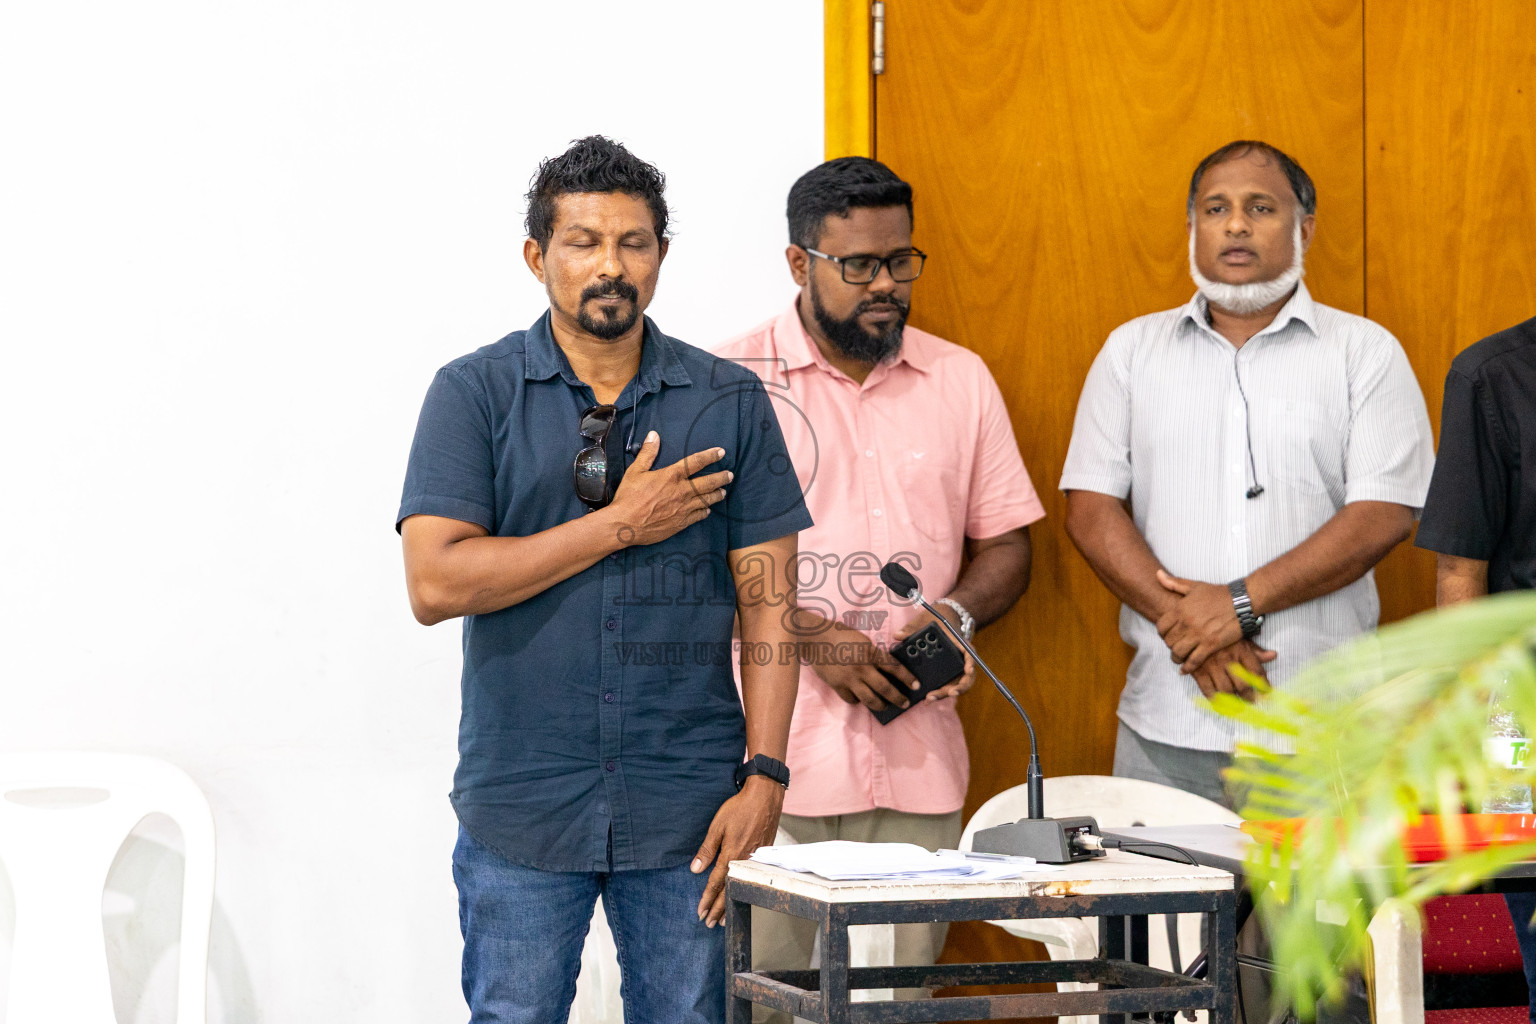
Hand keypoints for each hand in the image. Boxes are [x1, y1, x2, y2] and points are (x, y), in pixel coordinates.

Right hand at [605, 432, 731, 546]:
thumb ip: (647, 453)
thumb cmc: (629, 497)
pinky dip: (705, 511)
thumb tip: (654, 435)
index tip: (721, 452)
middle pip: (708, 483)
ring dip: (717, 495)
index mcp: (672, 476)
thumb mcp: (635, 471)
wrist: (625, 525)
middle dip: (721, 478)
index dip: (710, 456)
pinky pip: (699, 516)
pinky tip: (708, 510)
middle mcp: (682, 491)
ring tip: (723, 492)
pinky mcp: (681, 523)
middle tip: (730, 475)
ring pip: (707, 500)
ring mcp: (683, 508)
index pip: (696, 462)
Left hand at [691, 776, 784, 926]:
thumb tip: (695, 870)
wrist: (765, 796)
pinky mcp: (764, 854)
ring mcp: (756, 859)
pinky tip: (742, 894)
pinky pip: (751, 878)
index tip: (700, 912)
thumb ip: (707, 850)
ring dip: (732, 904)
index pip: (716, 883)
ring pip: (741, 886)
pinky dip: (744, 890)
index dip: (707, 899)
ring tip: (725, 919)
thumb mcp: (718, 826)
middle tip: (709, 923)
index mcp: (731, 854)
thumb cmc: (740, 808)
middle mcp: (744, 861)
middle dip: (718, 909)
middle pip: (729, 890)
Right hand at [809, 619, 920, 710]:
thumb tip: (886, 667)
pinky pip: (852, 699)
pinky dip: (858, 701)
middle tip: (905, 703)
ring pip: (869, 699)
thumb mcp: (862, 640)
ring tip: (885, 706)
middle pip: (884, 688)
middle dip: (898, 698)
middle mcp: (862, 668)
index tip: (916, 685)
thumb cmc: (840, 634)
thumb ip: (873, 653)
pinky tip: (861, 699)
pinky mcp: (837, 686)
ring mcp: (849, 679)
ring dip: (880, 705)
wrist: (815, 638)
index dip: (907, 678)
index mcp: (870, 653)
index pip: (894, 668)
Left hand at [893, 607, 974, 700]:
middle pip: (966, 676)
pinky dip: (938, 693)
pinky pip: (946, 686)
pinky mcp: (947, 674)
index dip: (971, 662)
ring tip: (930, 698)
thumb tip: (897, 636)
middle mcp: (961, 659)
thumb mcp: (924, 621)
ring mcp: (955, 668)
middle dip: (959, 687)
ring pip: (956, 685)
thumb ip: (911, 628)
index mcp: (960, 644)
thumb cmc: (933, 620)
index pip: (970, 654)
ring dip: (946, 693)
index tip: (968, 670)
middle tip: (948, 692)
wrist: (939, 620)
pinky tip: (926, 699)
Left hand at [1155, 570, 1243, 671]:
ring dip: (1176, 657)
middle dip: (1169, 645)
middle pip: (1168, 641)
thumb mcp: (1194, 586)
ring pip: (1178, 652)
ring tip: (1178, 658)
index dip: (1162, 633)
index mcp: (1180, 609)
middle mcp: (1186, 623)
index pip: (1161, 627)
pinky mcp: (1211, 645)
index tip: (1167, 635)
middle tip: (1174, 646)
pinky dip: (1188, 668)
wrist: (1242, 602)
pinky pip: (1194, 660)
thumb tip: (1157, 575)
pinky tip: (1185, 670)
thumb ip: (1174, 583)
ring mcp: (1198, 635)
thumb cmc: (1219, 594)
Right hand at [1187, 638, 1275, 701]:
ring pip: (1226, 691)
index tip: (1266, 693)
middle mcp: (1228, 660)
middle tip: (1252, 702)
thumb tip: (1273, 655)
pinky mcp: (1198, 672)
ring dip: (1233, 702)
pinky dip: (1214, 700)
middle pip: (1243, 685)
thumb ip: (1256, 650)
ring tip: (1238, 707)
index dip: (1263, 685)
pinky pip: (1208, 691)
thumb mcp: (1239, 638)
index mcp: (1240, 650)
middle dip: (1249, 697)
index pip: (1256, 672)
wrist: (1192, 629)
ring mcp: (1212, 667)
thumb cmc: (1219, 635)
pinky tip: (1219, 703)